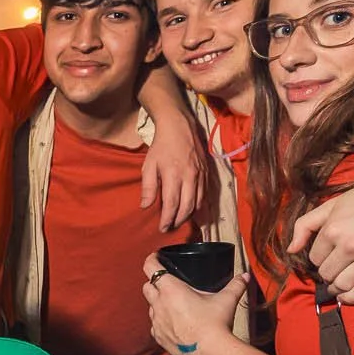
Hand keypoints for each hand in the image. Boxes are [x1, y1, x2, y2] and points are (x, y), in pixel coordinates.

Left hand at [140, 109, 206, 229]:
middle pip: (187, 206)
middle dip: (178, 220)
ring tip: (179, 221)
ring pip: (198, 202)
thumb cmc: (161, 146)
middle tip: (170, 228)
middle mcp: (190, 176)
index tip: (162, 228)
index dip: (168, 219)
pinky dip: (199, 205)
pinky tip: (191, 209)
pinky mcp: (207, 172)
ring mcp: (200, 174)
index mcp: (173, 175)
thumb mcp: (149, 165)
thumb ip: (148, 187)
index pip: (172, 204)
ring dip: (189, 215)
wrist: (179, 126)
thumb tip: (145, 206)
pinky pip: (205, 194)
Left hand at [142, 255, 252, 354]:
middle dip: (154, 282)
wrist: (210, 353)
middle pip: (146, 286)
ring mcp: (156, 322)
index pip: (150, 267)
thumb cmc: (215, 323)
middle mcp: (159, 304)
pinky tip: (174, 323)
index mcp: (171, 289)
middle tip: (167, 282)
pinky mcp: (158, 337)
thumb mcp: (227, 299)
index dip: (152, 259)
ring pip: (150, 306)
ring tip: (173, 304)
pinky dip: (161, 321)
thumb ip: (236, 285)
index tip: (156, 256)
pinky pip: (154, 325)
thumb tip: (245, 276)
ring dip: (158, 303)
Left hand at [289, 157, 353, 303]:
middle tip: (337, 268)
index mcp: (334, 228)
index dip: (320, 257)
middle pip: (326, 273)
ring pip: (341, 285)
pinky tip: (347, 296)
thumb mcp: (338, 201)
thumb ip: (308, 223)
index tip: (329, 256)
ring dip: (338, 287)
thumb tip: (291, 249)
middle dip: (328, 272)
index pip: (314, 257)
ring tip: (340, 283)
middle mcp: (349, 245)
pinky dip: (351, 298)